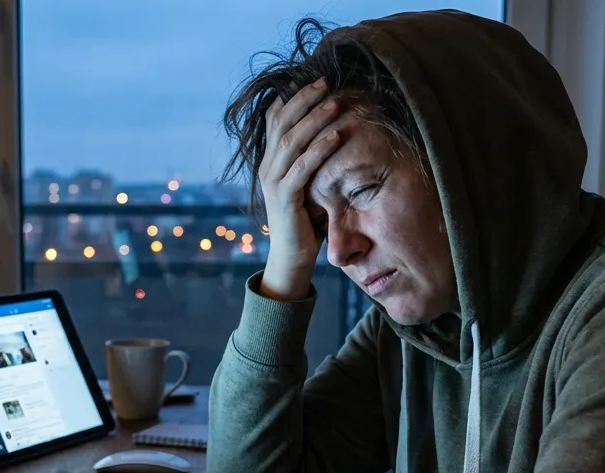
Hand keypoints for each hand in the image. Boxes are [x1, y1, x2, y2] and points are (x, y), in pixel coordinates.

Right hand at [258, 77, 343, 300]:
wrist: (292, 258)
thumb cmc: (304, 220)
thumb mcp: (306, 183)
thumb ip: (309, 160)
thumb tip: (330, 132)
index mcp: (270, 161)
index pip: (274, 120)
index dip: (292, 98)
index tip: (314, 81)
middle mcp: (267, 168)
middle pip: (281, 123)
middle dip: (304, 100)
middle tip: (325, 81)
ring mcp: (273, 183)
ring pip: (291, 141)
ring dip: (314, 119)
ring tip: (335, 102)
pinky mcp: (284, 198)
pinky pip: (302, 168)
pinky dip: (320, 150)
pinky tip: (337, 136)